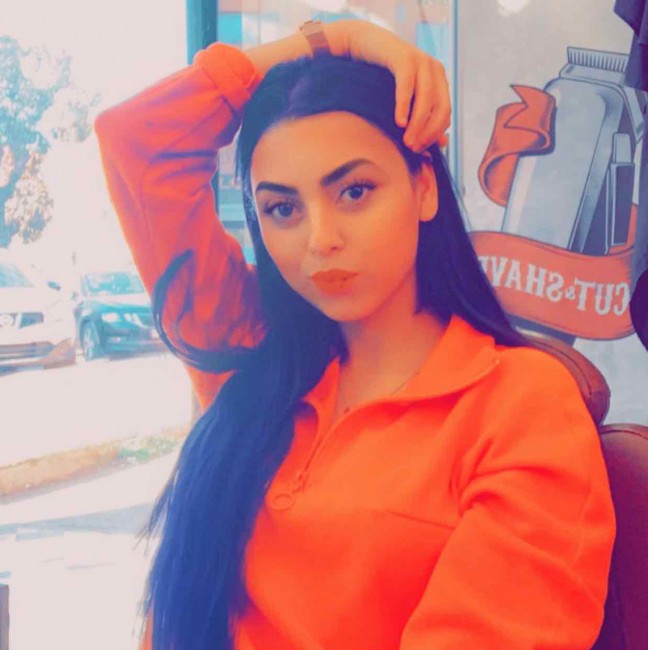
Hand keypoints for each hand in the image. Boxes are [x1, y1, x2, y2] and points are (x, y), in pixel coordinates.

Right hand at [341, 20, 450, 151]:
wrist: (366, 44)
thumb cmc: (383, 76)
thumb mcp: (406, 98)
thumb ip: (422, 118)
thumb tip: (442, 143)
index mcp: (439, 80)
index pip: (445, 114)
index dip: (434, 135)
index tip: (419, 151)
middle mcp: (434, 69)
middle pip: (441, 108)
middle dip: (428, 132)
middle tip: (413, 149)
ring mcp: (421, 61)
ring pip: (426, 99)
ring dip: (417, 124)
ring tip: (406, 141)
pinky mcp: (404, 57)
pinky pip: (407, 86)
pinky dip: (404, 106)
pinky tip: (399, 122)